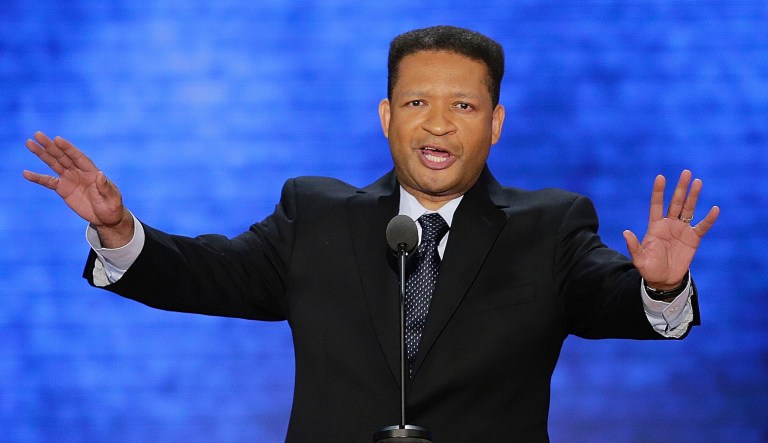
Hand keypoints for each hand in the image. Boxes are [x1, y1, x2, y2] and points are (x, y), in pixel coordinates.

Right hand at [23, 131, 133, 247]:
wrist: (106, 217)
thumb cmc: (112, 206)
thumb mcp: (112, 198)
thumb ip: (105, 187)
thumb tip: (100, 174)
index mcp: (92, 171)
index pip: (78, 157)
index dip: (68, 148)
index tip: (57, 139)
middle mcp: (79, 171)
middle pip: (63, 156)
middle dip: (51, 146)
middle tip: (38, 134)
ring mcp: (70, 178)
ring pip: (54, 164)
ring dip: (42, 154)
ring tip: (29, 143)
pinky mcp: (63, 189)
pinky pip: (48, 181)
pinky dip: (37, 177)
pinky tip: (26, 173)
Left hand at [623, 170, 719, 289]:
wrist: (664, 280)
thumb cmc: (649, 269)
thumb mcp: (639, 259)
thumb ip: (634, 246)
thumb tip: (625, 233)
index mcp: (655, 226)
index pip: (656, 205)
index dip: (658, 191)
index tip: (660, 177)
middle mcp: (669, 224)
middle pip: (675, 202)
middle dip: (680, 188)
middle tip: (686, 172)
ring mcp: (682, 230)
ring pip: (688, 209)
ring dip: (693, 196)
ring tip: (698, 182)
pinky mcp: (693, 239)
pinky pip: (702, 227)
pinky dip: (708, 219)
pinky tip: (714, 209)